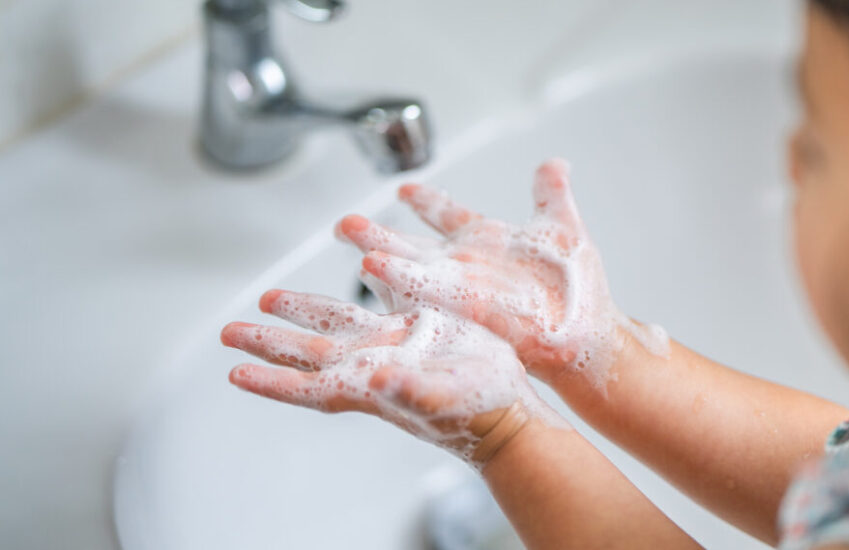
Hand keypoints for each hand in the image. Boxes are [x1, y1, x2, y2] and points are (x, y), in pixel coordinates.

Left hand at [221, 289, 554, 465]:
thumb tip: (379, 380)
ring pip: (335, 326)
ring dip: (300, 313)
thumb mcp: (445, 401)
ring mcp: (394, 348)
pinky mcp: (418, 331)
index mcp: (371, 385)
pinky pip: (375, 306)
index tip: (235, 373)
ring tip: (267, 300)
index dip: (271, 380)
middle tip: (230, 331)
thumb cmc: (479, 415)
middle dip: (267, 342)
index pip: (309, 385)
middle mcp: (374, 365)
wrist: (511, 410)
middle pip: (309, 352)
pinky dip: (357, 294)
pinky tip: (349, 280)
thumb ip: (411, 393)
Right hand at [338, 159, 667, 389]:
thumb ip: (550, 194)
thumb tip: (554, 163)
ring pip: (410, 269)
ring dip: (381, 255)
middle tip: (345, 222)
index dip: (426, 202)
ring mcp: (464, 288)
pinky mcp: (467, 309)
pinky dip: (400, 281)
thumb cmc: (580, 294)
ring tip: (351, 241)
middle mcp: (468, 266)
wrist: (588, 337)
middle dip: (377, 234)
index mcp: (487, 241)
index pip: (447, 215)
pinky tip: (373, 268)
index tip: (404, 189)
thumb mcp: (563, 229)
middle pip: (413, 245)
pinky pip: (426, 295)